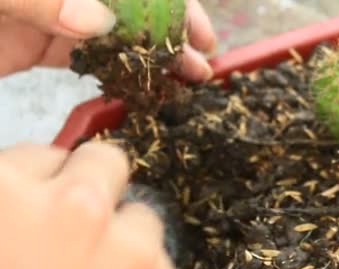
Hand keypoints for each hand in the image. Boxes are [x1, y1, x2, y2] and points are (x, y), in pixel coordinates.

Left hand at [0, 0, 215, 80]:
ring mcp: (54, 18)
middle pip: (131, 11)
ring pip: (113, 37)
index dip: (174, 7)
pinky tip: (138, 88)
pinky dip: (113, 72)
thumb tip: (98, 20)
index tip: (201, 34)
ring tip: (183, 81)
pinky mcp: (36, 46)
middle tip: (201, 68)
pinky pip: (84, 58)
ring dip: (149, 58)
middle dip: (170, 36)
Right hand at [0, 142, 190, 268]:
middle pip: (106, 161)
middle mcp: (81, 209)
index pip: (41, 155)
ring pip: (141, 219)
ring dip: (123, 242)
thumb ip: (11, 207)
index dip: (41, 184)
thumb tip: (35, 196)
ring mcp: (135, 254)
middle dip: (94, 185)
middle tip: (77, 228)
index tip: (42, 206)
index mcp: (10, 195)